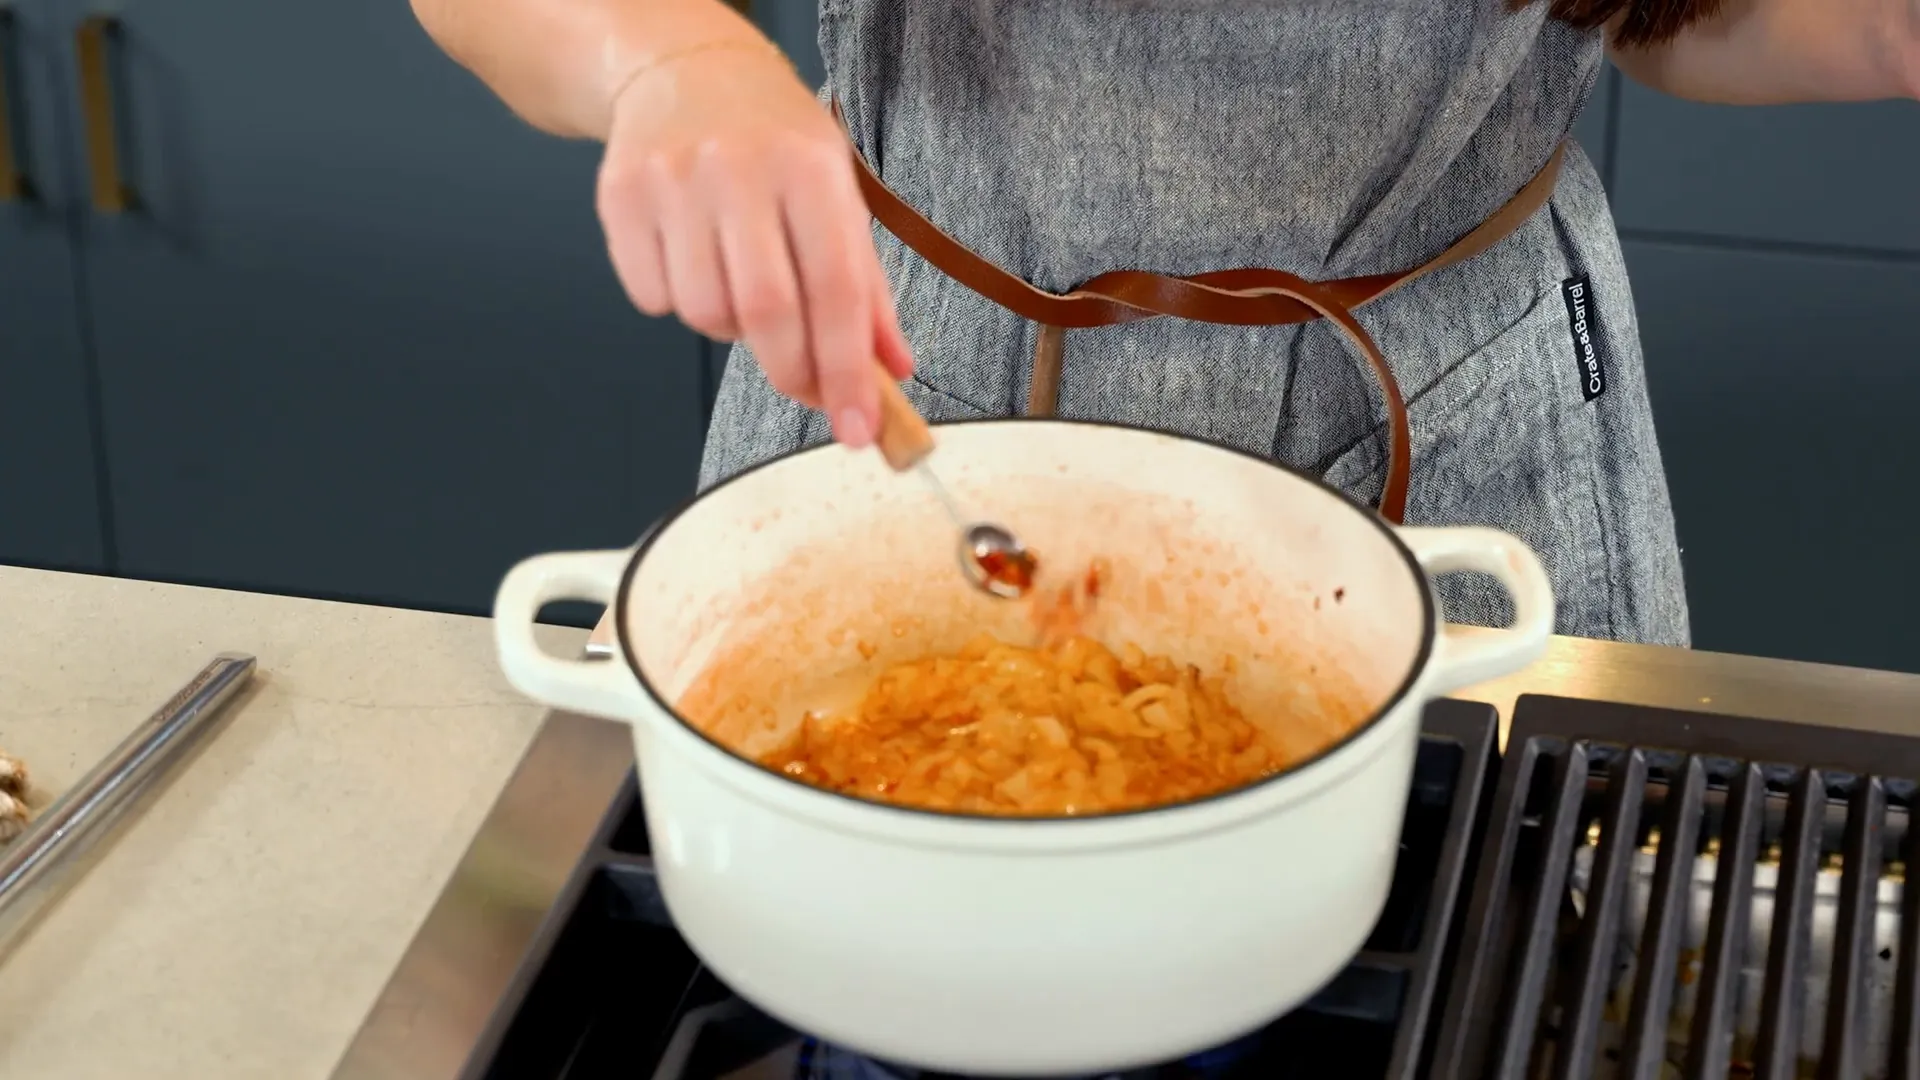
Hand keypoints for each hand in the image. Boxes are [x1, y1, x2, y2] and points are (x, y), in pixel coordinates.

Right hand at [596, 40, 912, 447]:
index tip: (857, 429)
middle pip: (766, 311)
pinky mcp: (620, 196)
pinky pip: (653, 298)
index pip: (835, 290)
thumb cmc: (774, 142)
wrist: (684, 71)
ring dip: (732, 330)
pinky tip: (695, 260)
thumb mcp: (838, 195)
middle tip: (806, 389)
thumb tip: (890, 373)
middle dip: (792, 371)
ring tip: (743, 285)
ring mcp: (673, 181)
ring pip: (704, 313)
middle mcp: (738, 168)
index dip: (847, 372)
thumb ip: (866, 290)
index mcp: (808, 168)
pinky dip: (680, 303)